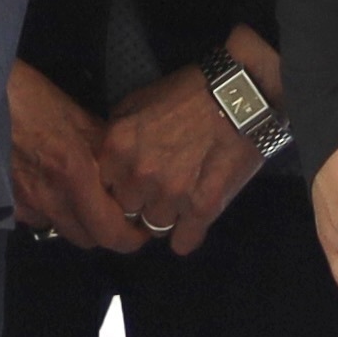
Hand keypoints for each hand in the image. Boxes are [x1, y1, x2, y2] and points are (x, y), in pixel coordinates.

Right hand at [7, 62, 146, 252]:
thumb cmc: (30, 97)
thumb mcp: (76, 115)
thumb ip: (103, 146)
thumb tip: (125, 167)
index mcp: (75, 175)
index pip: (111, 233)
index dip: (131, 237)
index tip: (140, 227)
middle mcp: (51, 199)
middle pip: (90, 240)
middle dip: (108, 233)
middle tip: (117, 215)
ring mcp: (26, 205)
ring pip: (63, 232)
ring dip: (79, 224)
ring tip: (85, 203)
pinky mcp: (7, 204)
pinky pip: (38, 222)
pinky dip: (52, 215)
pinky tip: (52, 193)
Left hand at [95, 30, 279, 254]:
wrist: (236, 95)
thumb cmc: (185, 94)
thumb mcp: (136, 102)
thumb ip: (115, 136)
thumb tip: (107, 166)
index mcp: (116, 148)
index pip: (101, 188)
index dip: (118, 185)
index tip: (130, 182)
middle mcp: (138, 176)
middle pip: (127, 211)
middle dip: (140, 203)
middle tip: (159, 188)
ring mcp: (169, 195)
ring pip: (155, 228)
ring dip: (165, 218)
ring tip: (180, 199)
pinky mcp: (201, 208)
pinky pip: (183, 243)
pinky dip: (187, 236)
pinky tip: (192, 222)